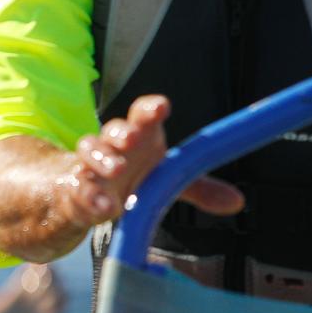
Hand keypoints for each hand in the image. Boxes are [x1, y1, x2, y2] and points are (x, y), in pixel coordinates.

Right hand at [52, 96, 242, 229]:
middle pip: (113, 129)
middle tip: (132, 137)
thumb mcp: (162, 181)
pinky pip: (79, 188)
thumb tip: (237, 201)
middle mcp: (112, 146)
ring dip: (101, 158)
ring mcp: (89, 166)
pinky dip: (90, 195)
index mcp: (137, 137)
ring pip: (89, 151)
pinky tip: (103, 205)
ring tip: (116, 169)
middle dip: (121, 131)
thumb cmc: (127, 179)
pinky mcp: (74, 189)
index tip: (162, 107)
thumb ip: (198, 188)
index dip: (150, 109)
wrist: (79, 195)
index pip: (141, 115)